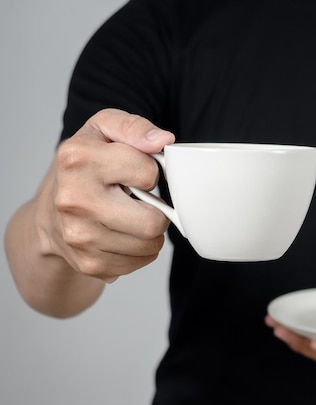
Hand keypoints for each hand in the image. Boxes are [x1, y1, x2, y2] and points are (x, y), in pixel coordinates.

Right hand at [37, 108, 175, 281]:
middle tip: (141, 201)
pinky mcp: (89, 263)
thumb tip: (163, 140)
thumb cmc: (83, 167)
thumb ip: (135, 128)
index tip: (133, 171)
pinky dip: (141, 250)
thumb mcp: (103, 130)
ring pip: (151, 244)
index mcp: (78, 159)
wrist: (49, 213)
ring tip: (132, 216)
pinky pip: (141, 262)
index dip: (149, 171)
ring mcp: (80, 236)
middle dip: (157, 210)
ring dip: (150, 232)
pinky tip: (124, 234)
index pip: (149, 173)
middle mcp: (74, 200)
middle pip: (153, 221)